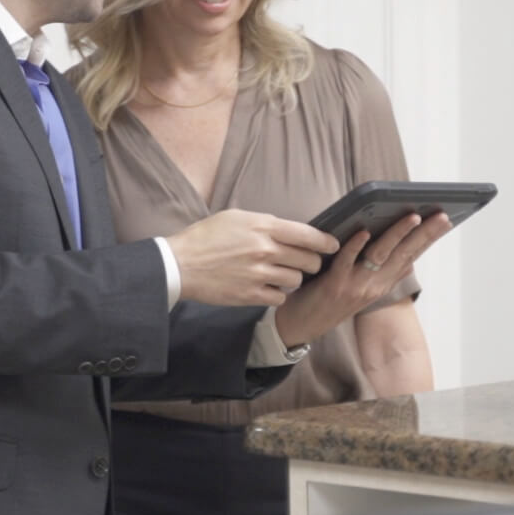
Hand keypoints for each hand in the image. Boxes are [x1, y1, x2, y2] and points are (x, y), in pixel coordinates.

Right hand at [167, 210, 338, 306]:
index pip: (308, 235)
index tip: (333, 245)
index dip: (325, 242)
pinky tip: (269, 287)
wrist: (181, 264)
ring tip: (283, 275)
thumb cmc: (206, 237)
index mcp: (263, 227)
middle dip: (312, 262)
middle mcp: (265, 250)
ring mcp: (259, 274)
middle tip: (308, 263)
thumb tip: (288, 230)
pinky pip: (280, 297)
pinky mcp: (251, 295)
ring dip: (294, 278)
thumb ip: (265, 223)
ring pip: (296, 280)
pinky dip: (278, 293)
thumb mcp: (236, 217)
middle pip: (308, 260)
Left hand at [274, 211, 452, 346]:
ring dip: (397, 235)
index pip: (411, 256)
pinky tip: (365, 231)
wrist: (300, 326)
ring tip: (412, 217)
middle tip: (440, 215)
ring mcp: (356, 286)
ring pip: (381, 255)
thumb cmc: (329, 299)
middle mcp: (375, 286)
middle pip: (403, 254)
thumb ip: (381, 271)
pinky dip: (355, 246)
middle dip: (424, 233)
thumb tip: (405, 251)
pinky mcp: (335, 285)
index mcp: (383, 284)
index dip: (429, 239)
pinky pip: (347, 261)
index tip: (445, 219)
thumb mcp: (362, 287)